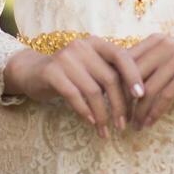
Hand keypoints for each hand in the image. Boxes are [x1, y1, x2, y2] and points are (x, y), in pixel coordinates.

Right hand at [3, 39, 146, 138]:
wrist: (32, 72)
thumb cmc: (69, 73)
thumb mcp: (90, 68)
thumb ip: (110, 73)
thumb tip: (140, 93)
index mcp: (95, 43)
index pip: (121, 55)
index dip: (133, 75)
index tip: (141, 96)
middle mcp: (81, 46)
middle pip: (109, 78)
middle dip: (119, 105)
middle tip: (123, 125)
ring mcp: (65, 58)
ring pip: (93, 90)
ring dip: (103, 114)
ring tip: (106, 130)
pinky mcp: (52, 72)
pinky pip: (74, 95)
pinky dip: (85, 111)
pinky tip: (91, 122)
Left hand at [124, 35, 173, 129]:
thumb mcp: (169, 57)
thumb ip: (149, 64)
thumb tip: (119, 84)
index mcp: (154, 40)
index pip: (125, 61)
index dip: (115, 83)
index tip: (111, 102)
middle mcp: (164, 45)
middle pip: (134, 76)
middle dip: (124, 100)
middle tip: (120, 118)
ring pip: (149, 89)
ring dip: (140, 111)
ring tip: (136, 125)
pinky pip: (166, 96)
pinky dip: (156, 112)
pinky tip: (151, 122)